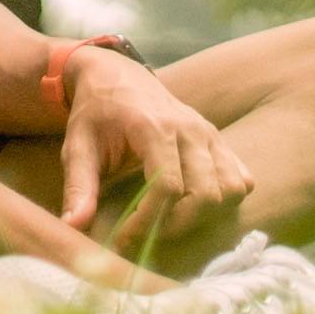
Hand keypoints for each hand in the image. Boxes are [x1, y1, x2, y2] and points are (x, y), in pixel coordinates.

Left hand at [56, 52, 251, 252]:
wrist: (116, 75)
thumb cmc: (95, 112)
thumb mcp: (77, 145)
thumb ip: (78, 186)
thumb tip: (73, 226)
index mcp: (154, 127)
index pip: (167, 187)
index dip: (148, 222)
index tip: (124, 238)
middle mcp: (191, 129)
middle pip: (205, 194)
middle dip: (177, 226)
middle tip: (146, 235)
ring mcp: (210, 134)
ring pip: (230, 189)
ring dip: (205, 216)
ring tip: (170, 221)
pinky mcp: (219, 140)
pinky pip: (241, 178)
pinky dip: (225, 199)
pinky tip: (194, 204)